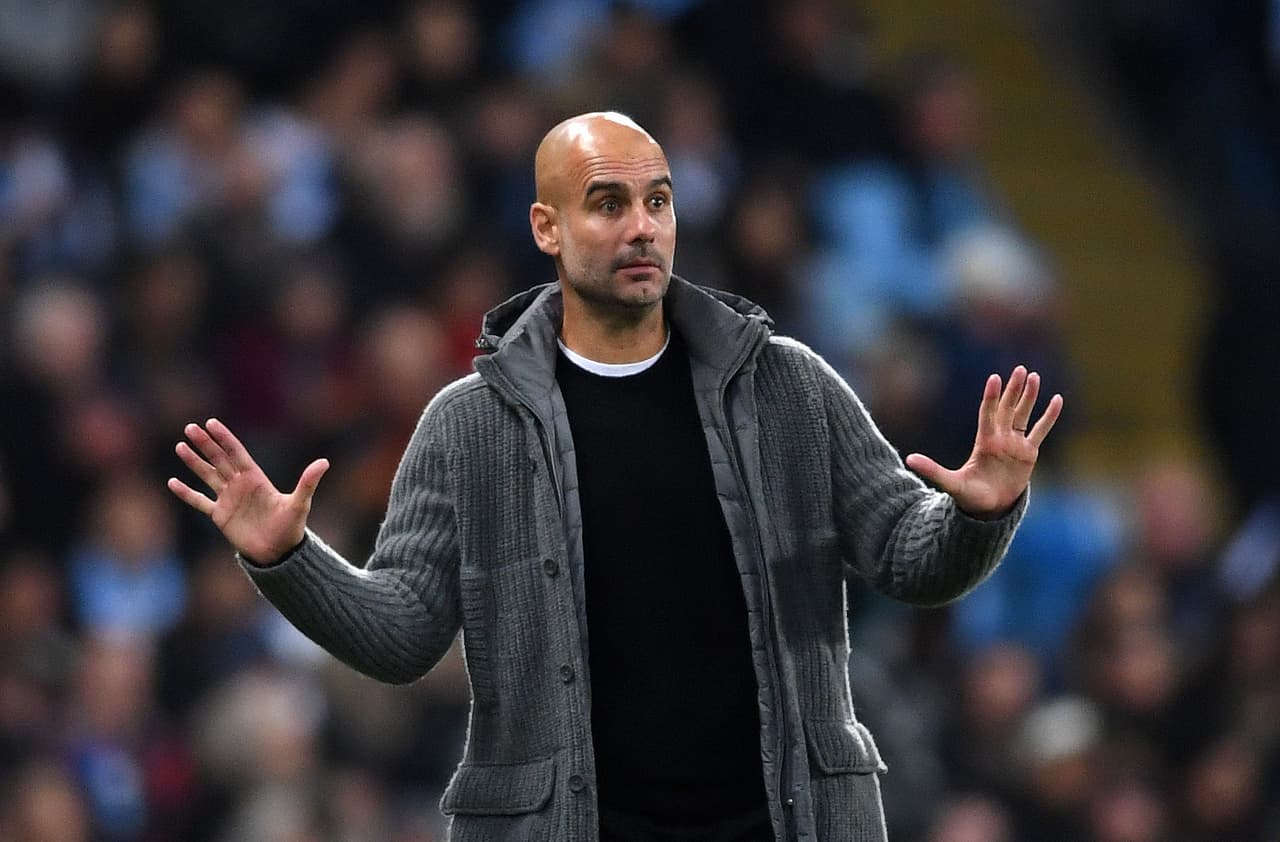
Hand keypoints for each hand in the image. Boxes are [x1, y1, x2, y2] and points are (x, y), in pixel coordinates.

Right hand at [167, 418, 329, 564]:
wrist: (278, 552)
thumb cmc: (290, 527)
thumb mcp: (300, 503)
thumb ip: (308, 482)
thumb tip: (324, 462)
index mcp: (256, 479)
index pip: (237, 453)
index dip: (224, 438)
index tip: (211, 423)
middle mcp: (240, 485)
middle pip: (219, 459)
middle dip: (205, 444)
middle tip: (190, 428)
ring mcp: (228, 499)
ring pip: (207, 475)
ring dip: (194, 462)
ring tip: (180, 446)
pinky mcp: (220, 515)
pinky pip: (200, 501)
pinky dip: (186, 493)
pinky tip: (172, 482)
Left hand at [905, 366, 1061, 517]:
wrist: (989, 508)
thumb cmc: (969, 495)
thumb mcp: (950, 483)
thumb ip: (932, 470)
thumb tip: (909, 459)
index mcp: (984, 442)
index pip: (988, 414)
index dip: (992, 398)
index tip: (994, 379)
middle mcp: (1000, 438)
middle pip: (1007, 409)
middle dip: (1013, 390)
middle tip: (1019, 369)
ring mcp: (1015, 444)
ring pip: (1023, 414)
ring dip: (1029, 397)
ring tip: (1034, 376)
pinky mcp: (1029, 453)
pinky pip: (1040, 430)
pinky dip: (1049, 416)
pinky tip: (1057, 399)